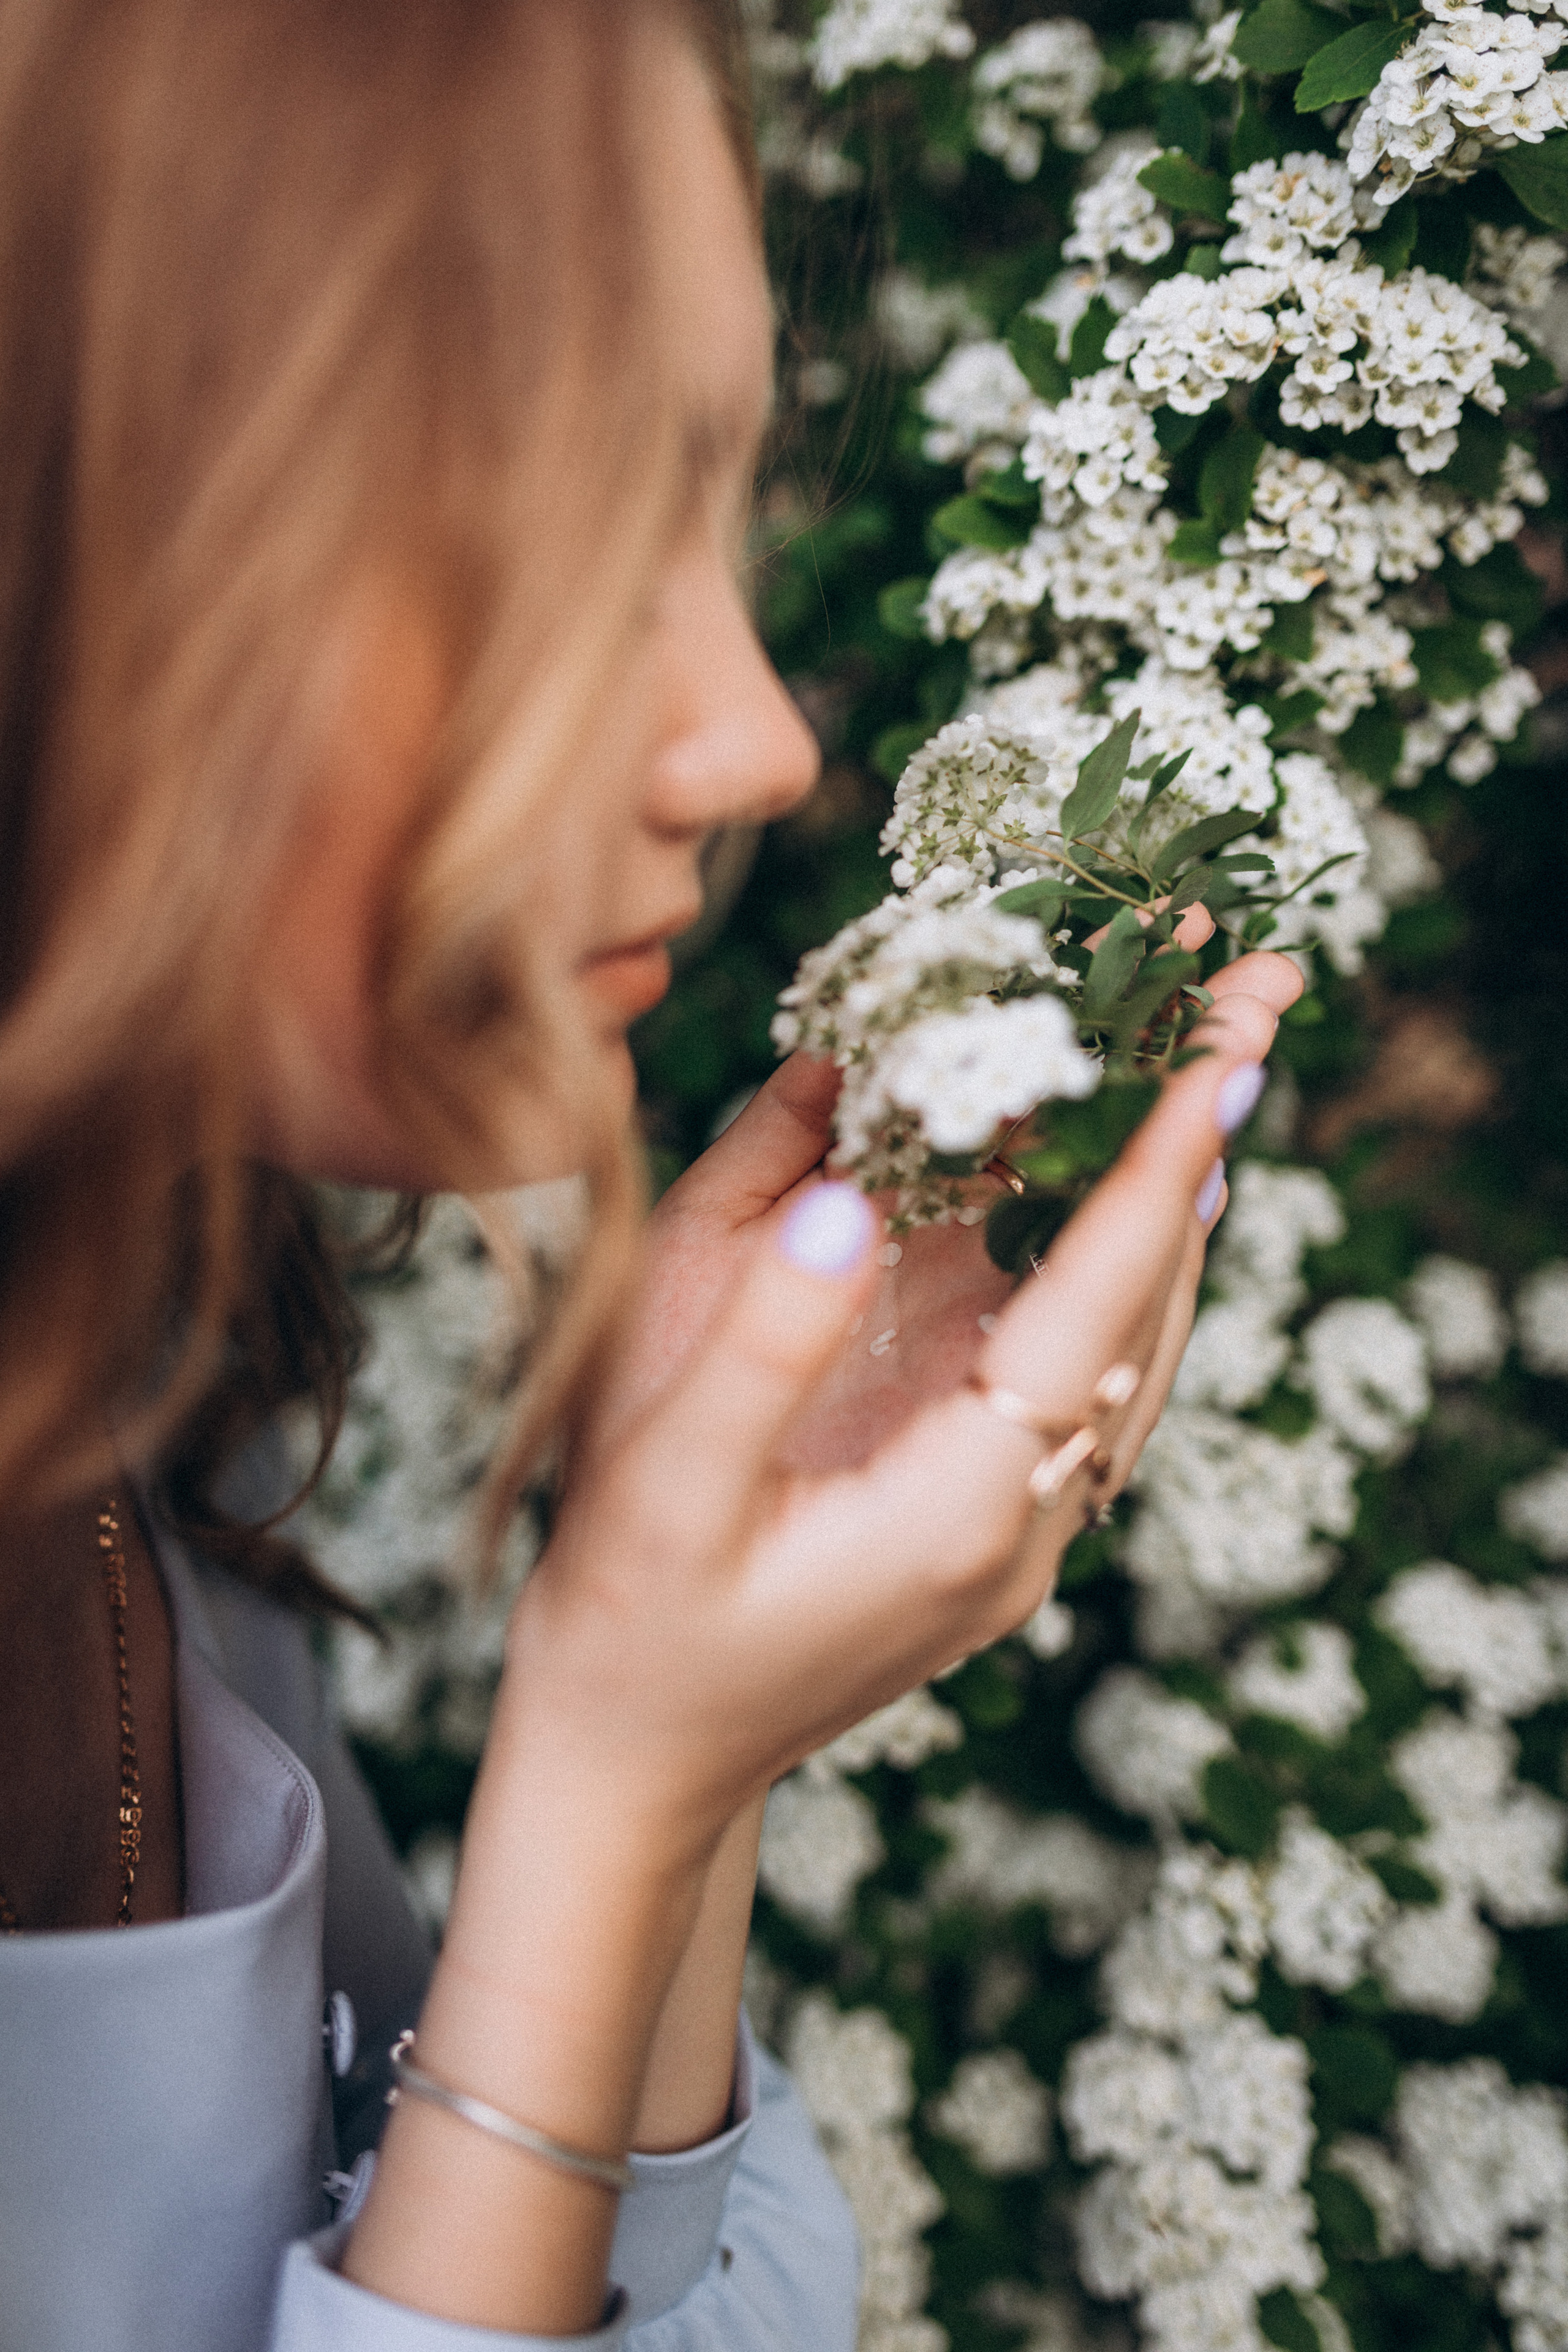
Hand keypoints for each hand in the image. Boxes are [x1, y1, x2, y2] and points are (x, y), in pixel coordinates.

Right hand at [503, 938, 1302, 1840]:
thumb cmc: (629, 1627)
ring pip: (1135, 1348)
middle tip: (1255, 1002)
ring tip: (1211, 1067)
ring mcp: (1020, 1535)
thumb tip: (849, 1185)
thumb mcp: (663, 1482)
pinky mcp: (992, 1524)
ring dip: (1174, 1205)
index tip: (1225, 1054)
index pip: (1093, 1313)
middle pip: (1149, 1314)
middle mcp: (1022, 1527)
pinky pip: (1086, 1377)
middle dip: (1200, 1152)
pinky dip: (1117, 1269)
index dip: (1156, 1175)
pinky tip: (1116, 1199)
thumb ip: (759, 1341)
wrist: (639, 1766)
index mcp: (954, 1513)